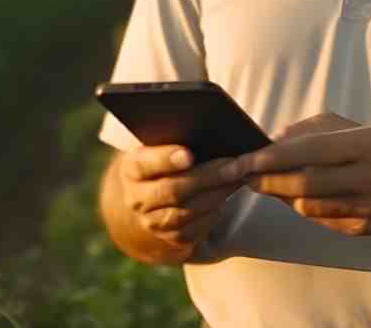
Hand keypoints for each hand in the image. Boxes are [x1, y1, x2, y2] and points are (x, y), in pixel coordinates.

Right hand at [113, 145, 243, 248]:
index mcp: (132, 169)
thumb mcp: (160, 149)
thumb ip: (177, 141)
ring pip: (186, 212)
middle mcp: (137, 199)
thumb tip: (211, 132)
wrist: (150, 201)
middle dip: (208, 177)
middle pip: (173, 190)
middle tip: (236, 165)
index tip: (188, 154)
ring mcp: (153, 222)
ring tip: (239, 178)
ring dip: (217, 194)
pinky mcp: (172, 238)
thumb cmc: (164, 164)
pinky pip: (196, 229)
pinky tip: (228, 196)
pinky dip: (214, 213)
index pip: (145, 164)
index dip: (166, 160)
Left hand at [237, 113, 370, 235]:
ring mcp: (365, 207)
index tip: (246, 159)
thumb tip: (274, 138)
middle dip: (268, 180)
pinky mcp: (360, 229)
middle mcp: (369, 177)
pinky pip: (317, 219)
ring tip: (262, 183)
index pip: (310, 151)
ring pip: (307, 206)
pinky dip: (299, 208)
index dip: (273, 158)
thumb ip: (313, 129)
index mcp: (367, 145)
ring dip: (279, 196)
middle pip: (305, 184)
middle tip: (244, 174)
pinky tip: (290, 198)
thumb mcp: (355, 130)